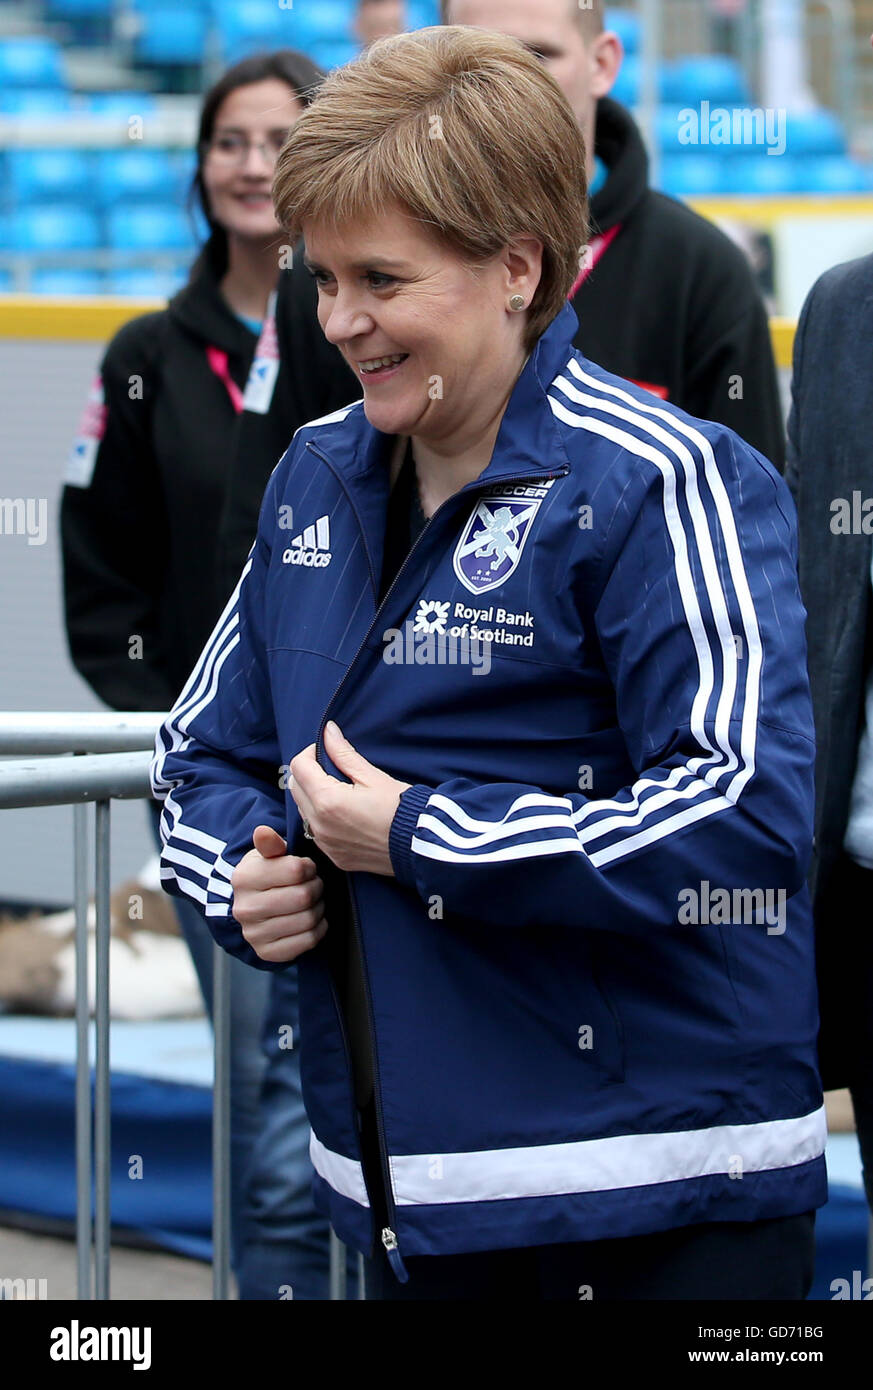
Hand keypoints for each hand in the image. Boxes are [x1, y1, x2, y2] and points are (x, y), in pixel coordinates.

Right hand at [231, 824, 326, 963]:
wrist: (254, 908)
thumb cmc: (268, 877)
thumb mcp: (268, 856)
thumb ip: (271, 844)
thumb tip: (263, 832)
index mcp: (244, 878)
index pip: (296, 870)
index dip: (309, 867)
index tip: (307, 868)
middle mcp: (245, 908)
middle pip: (304, 896)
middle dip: (316, 888)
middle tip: (314, 886)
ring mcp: (254, 934)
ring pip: (307, 919)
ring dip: (318, 908)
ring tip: (313, 901)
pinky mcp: (267, 953)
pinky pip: (308, 941)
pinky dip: (318, 929)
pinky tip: (312, 919)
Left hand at [290, 721, 410, 874]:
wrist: (420, 846)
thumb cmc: (400, 808)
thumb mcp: (372, 776)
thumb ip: (343, 753)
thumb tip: (328, 732)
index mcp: (327, 801)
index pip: (299, 767)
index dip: (310, 752)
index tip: (326, 751)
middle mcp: (319, 824)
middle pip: (296, 788)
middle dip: (308, 773)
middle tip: (333, 769)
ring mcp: (325, 843)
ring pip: (303, 810)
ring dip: (312, 795)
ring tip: (340, 791)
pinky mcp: (333, 855)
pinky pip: (315, 831)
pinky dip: (321, 817)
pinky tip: (344, 813)